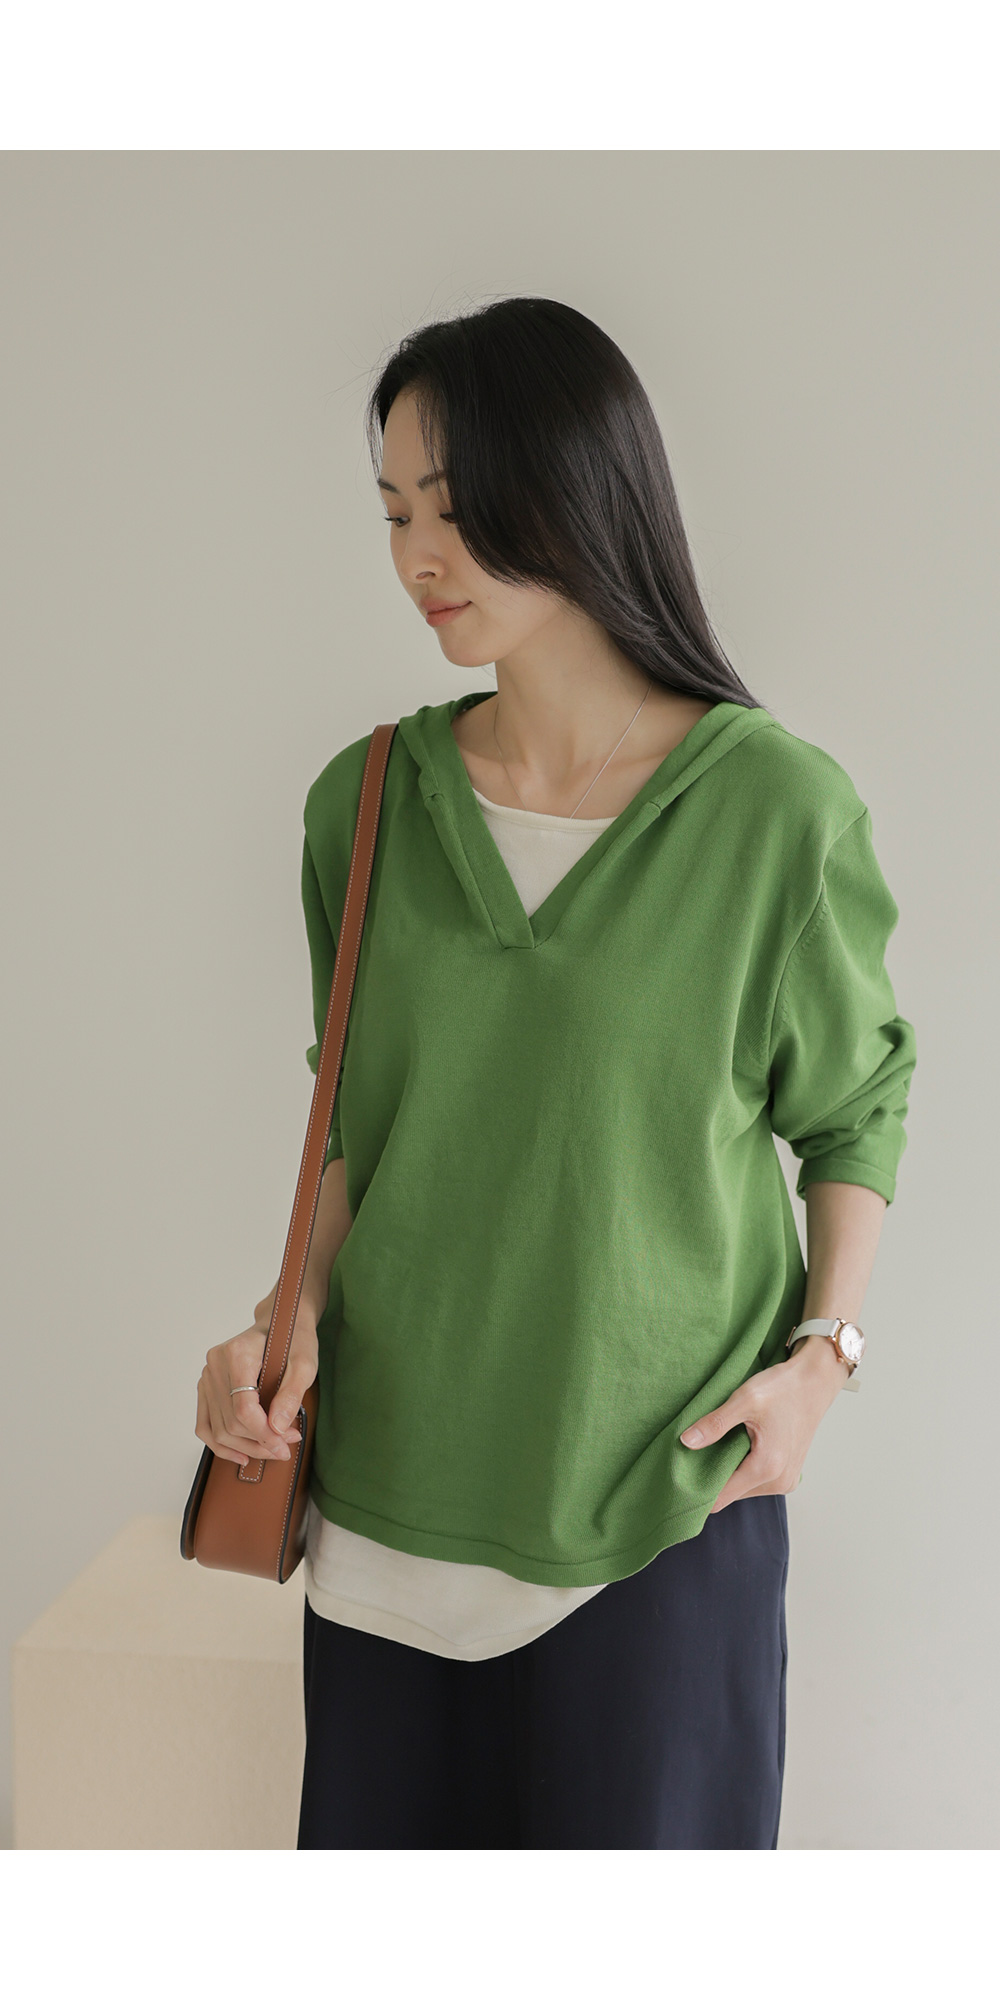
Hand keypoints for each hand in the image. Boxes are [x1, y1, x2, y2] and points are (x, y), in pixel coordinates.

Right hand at [194, 1287, 318, 1469]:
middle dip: (259, 1442)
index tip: (285, 1444)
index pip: (243, 1407)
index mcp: (237, 1353)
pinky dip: (221, 1445)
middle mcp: (215, 1364)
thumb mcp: (305, 1363)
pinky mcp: (206, 1386)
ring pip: (217, 1429)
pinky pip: (205, 1425)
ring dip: (244, 1448)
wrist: (280, 1323)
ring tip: (271, 1451)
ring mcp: (207, 1376)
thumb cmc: (293, 1338)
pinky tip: (242, 1455)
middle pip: (230, 1422)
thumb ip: (292, 1394)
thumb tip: (277, 1427)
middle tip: (286, 1447)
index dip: (263, 1433)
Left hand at [680, 1335, 851, 1511]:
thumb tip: (686, 1442)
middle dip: (712, 1478)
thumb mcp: (745, 1399)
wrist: (815, 1380)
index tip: (680, 1474)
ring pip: (743, 1489)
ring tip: (722, 1444)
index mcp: (767, 1468)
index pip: (721, 1498)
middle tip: (697, 1451)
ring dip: (729, 1472)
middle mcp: (779, 1481)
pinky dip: (744, 1468)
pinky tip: (739, 1446)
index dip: (697, 1489)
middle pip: (731, 1495)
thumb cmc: (784, 1387)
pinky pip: (757, 1482)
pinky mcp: (789, 1474)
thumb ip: (715, 1423)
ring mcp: (786, 1480)